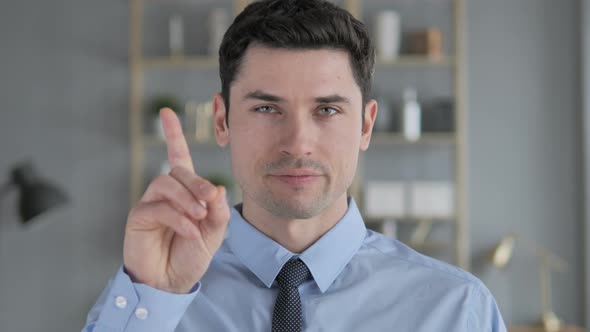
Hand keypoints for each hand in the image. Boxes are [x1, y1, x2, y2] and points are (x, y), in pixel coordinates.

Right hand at [123, 108, 230, 293]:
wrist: (172, 282)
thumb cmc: (191, 255)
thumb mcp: (214, 232)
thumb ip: (217, 210)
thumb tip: (215, 188)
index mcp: (184, 192)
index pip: (177, 157)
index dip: (173, 135)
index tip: (166, 112)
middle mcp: (165, 193)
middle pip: (178, 171)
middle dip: (197, 183)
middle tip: (209, 200)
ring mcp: (150, 203)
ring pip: (166, 184)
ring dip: (187, 199)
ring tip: (198, 218)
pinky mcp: (138, 217)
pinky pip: (157, 207)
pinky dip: (178, 218)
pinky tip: (190, 231)